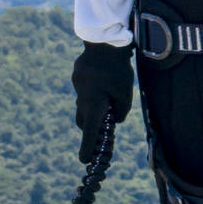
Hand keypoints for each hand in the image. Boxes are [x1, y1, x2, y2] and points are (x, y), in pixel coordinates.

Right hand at [72, 42, 133, 163]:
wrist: (104, 43)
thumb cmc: (117, 70)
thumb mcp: (125, 93)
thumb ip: (121, 110)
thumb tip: (114, 120)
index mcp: (94, 105)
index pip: (90, 132)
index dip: (87, 148)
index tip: (84, 160)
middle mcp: (82, 99)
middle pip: (83, 121)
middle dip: (91, 127)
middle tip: (103, 127)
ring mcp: (78, 87)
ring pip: (83, 104)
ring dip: (92, 107)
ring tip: (108, 96)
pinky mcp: (77, 76)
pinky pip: (84, 89)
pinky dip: (93, 90)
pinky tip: (103, 78)